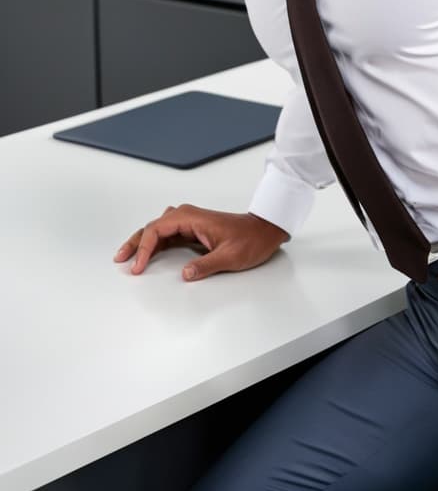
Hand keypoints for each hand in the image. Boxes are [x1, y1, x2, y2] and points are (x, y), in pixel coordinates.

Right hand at [113, 205, 287, 280]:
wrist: (264, 231)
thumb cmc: (251, 240)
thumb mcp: (231, 256)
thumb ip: (207, 265)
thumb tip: (185, 274)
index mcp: (193, 218)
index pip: (158, 229)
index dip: (145, 248)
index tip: (139, 266)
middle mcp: (189, 216)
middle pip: (153, 227)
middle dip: (135, 243)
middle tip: (120, 259)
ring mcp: (190, 222)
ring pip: (158, 230)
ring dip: (142, 242)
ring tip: (128, 258)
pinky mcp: (193, 230)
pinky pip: (167, 235)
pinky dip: (154, 245)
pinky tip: (148, 256)